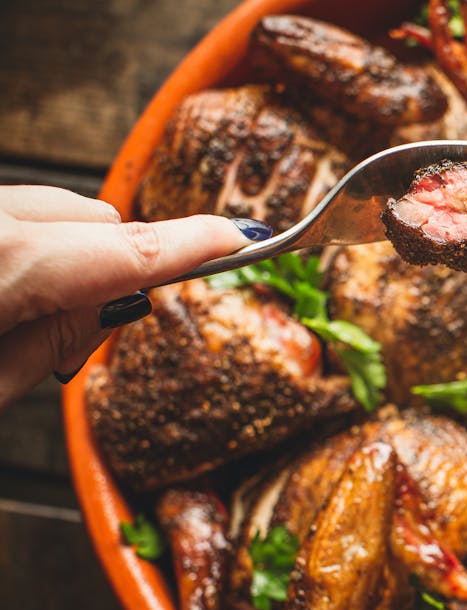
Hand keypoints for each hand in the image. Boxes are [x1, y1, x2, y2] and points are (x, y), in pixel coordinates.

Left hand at [0, 185, 268, 409]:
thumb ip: (56, 342)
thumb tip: (110, 307)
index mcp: (7, 258)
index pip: (132, 249)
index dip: (197, 243)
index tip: (243, 236)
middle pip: (95, 218)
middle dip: (103, 263)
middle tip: (62, 337)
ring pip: (50, 210)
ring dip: (55, 253)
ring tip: (10, 314)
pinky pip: (12, 214)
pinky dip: (17, 247)